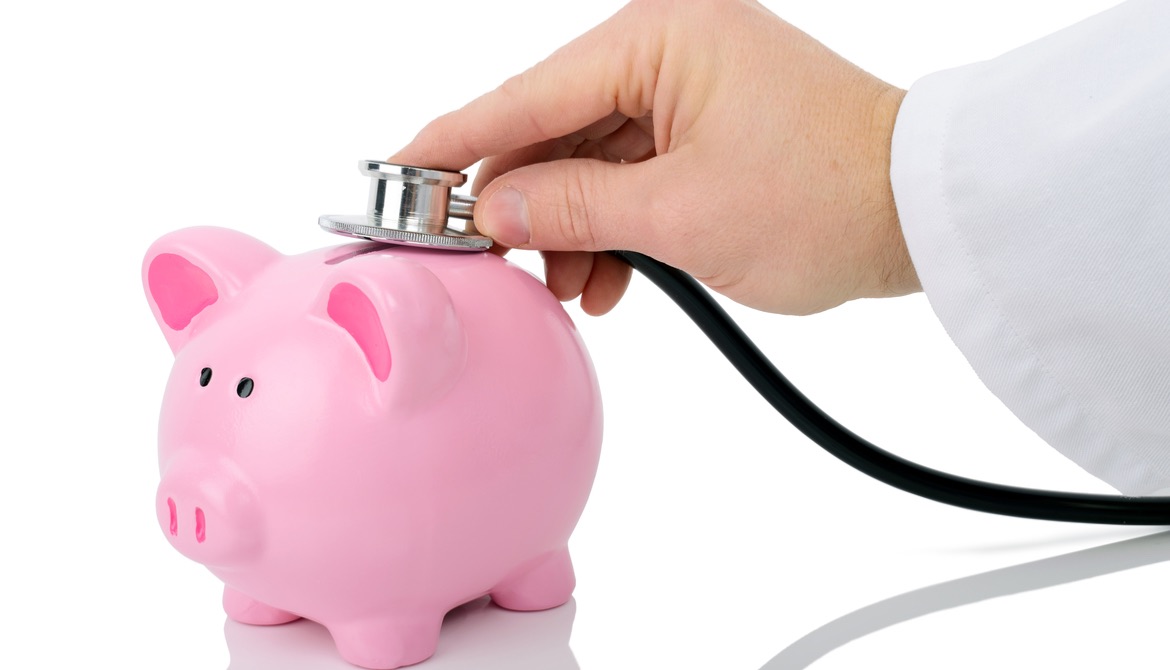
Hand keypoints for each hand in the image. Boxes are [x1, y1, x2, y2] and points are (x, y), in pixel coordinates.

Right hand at [390, 0, 919, 315]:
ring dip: (571, 228)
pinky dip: (613, 227)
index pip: (525, 94)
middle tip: (481, 261)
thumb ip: (574, 208)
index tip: (395, 176)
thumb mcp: (683, 215)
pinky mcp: (707, 126)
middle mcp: (667, 48)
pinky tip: (606, 282)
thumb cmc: (828, 196)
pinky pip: (633, 173)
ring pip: (590, 159)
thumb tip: (493, 207)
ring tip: (567, 292)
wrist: (924, 213)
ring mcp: (688, 87)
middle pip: (552, 127)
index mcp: (658, 38)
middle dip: (520, 203)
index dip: (454, 145)